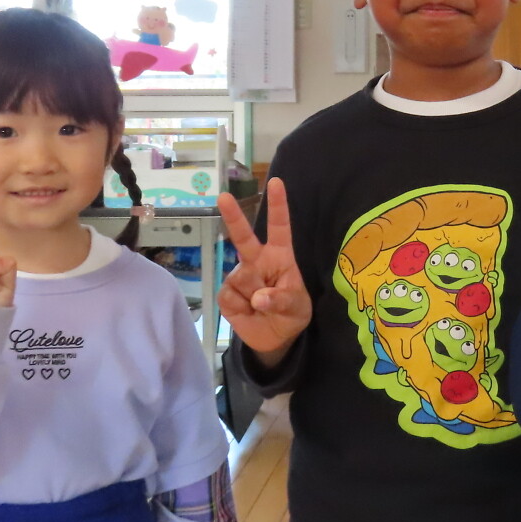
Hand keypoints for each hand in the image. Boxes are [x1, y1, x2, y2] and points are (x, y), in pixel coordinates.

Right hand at [217, 178, 311, 362]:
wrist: (275, 338)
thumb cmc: (291, 313)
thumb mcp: (297, 307)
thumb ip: (282, 300)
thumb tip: (259, 298)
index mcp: (280, 256)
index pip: (280, 228)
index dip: (278, 206)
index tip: (276, 183)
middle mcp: (257, 260)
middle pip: (243, 236)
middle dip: (233, 216)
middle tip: (223, 197)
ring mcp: (240, 276)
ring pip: (242, 278)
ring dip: (253, 297)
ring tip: (262, 308)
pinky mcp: (226, 294)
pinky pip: (230, 296)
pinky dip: (241, 308)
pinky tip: (248, 312)